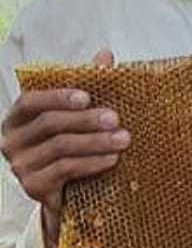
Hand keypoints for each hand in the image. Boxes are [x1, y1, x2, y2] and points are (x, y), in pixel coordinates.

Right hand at [0, 49, 125, 247]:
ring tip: (123, 140)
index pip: (30, 102)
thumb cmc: (73, 148)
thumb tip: (105, 54)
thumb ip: (88, 86)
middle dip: (86, 120)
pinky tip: (111, 159)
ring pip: (59, 147)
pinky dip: (91, 163)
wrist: (68, 193)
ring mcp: (20, 165)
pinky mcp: (32, 186)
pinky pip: (64, 170)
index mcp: (18, 118)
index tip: (87, 96)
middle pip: (49, 124)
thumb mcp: (79, 117)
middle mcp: (12, 140)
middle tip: (116, 119)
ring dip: (95, 142)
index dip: (57, 97)